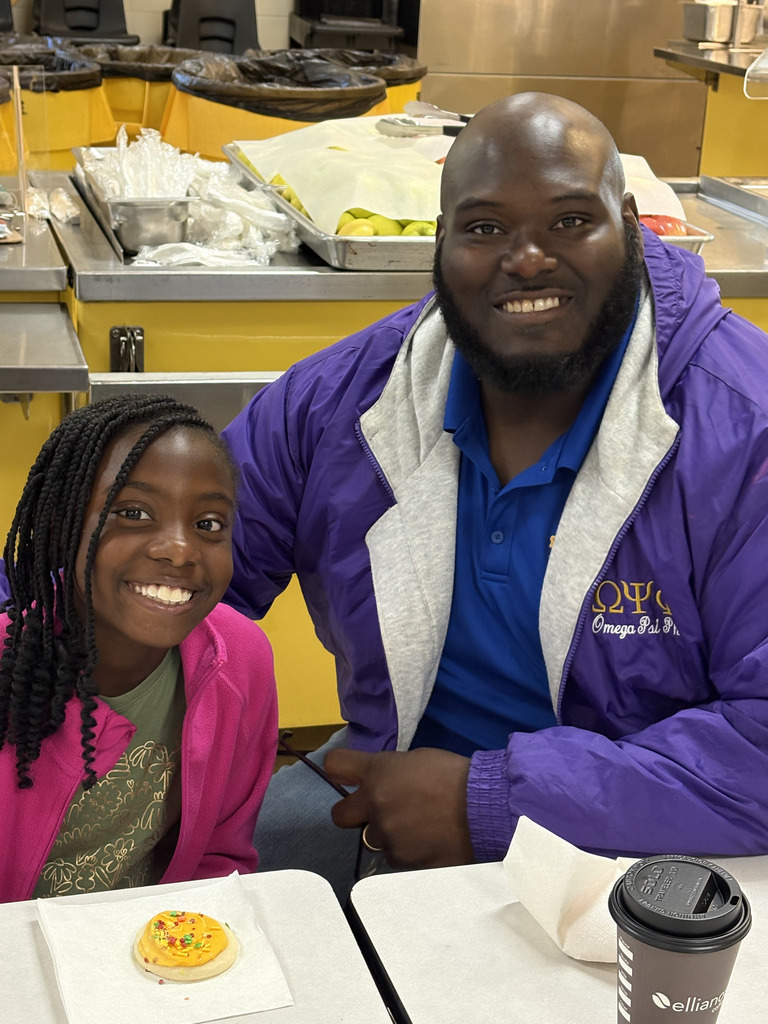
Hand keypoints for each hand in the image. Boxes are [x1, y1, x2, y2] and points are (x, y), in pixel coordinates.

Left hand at [323, 747, 474, 868]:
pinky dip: (406, 851)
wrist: (484, 808)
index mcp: (377, 772)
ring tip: (416, 827)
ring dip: (387, 834)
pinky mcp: (402, 860)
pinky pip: (394, 857)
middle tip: (376, 811)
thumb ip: (390, 771)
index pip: (335, 765)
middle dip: (353, 813)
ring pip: (371, 839)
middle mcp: (374, 803)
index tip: (344, 775)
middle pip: (339, 815)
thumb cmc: (455, 776)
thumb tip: (381, 781)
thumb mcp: (417, 760)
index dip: (337, 770)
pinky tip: (426, 842)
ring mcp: (386, 835)